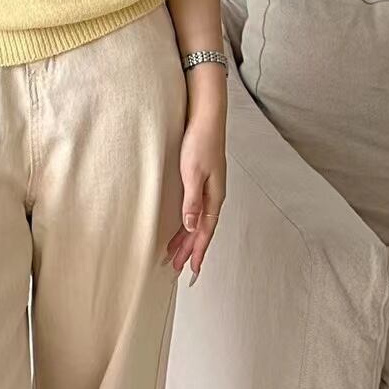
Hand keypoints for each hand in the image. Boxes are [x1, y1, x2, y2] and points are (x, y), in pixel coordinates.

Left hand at [165, 94, 225, 284]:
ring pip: (198, 222)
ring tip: (174, 254)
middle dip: (190, 251)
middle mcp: (214, 196)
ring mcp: (209, 189)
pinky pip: (196, 211)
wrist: (207, 117)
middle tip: (176, 268)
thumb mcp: (193, 173)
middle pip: (201, 231)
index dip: (198, 252)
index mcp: (214, 197)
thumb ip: (192, 201)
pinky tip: (181, 228)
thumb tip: (190, 227)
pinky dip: (187, 224)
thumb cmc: (200, 142)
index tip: (192, 271)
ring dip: (187, 239)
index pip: (205, 232)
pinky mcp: (202, 182)